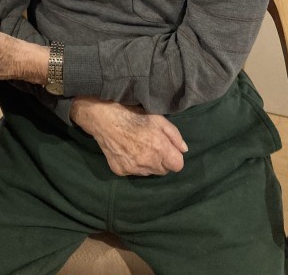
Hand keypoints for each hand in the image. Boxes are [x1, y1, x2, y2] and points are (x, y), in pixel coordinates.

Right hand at [70, 96, 186, 176]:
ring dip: (149, 164)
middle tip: (153, 146)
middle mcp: (148, 162)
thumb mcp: (158, 118)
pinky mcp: (121, 171)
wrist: (104, 118)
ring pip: (149, 173)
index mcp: (160, 148)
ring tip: (139, 147)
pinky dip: (134, 165)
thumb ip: (174, 135)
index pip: (178, 166)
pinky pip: (134, 172)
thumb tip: (184, 150)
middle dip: (162, 161)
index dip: (174, 157)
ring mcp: (133, 169)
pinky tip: (127, 151)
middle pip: (164, 171)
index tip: (168, 149)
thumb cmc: (133, 114)